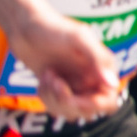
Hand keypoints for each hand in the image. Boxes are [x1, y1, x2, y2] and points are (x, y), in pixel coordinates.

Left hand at [2, 8, 120, 122]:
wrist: (23, 25)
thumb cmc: (52, 27)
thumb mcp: (78, 38)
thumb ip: (99, 59)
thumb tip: (113, 84)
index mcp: (103, 68)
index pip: (108, 101)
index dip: (91, 104)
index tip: (71, 97)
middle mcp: (92, 78)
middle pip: (88, 110)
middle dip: (68, 102)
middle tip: (56, 83)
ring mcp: (74, 84)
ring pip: (70, 111)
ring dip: (54, 99)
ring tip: (48, 76)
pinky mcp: (57, 88)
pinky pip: (56, 106)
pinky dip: (46, 97)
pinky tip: (43, 79)